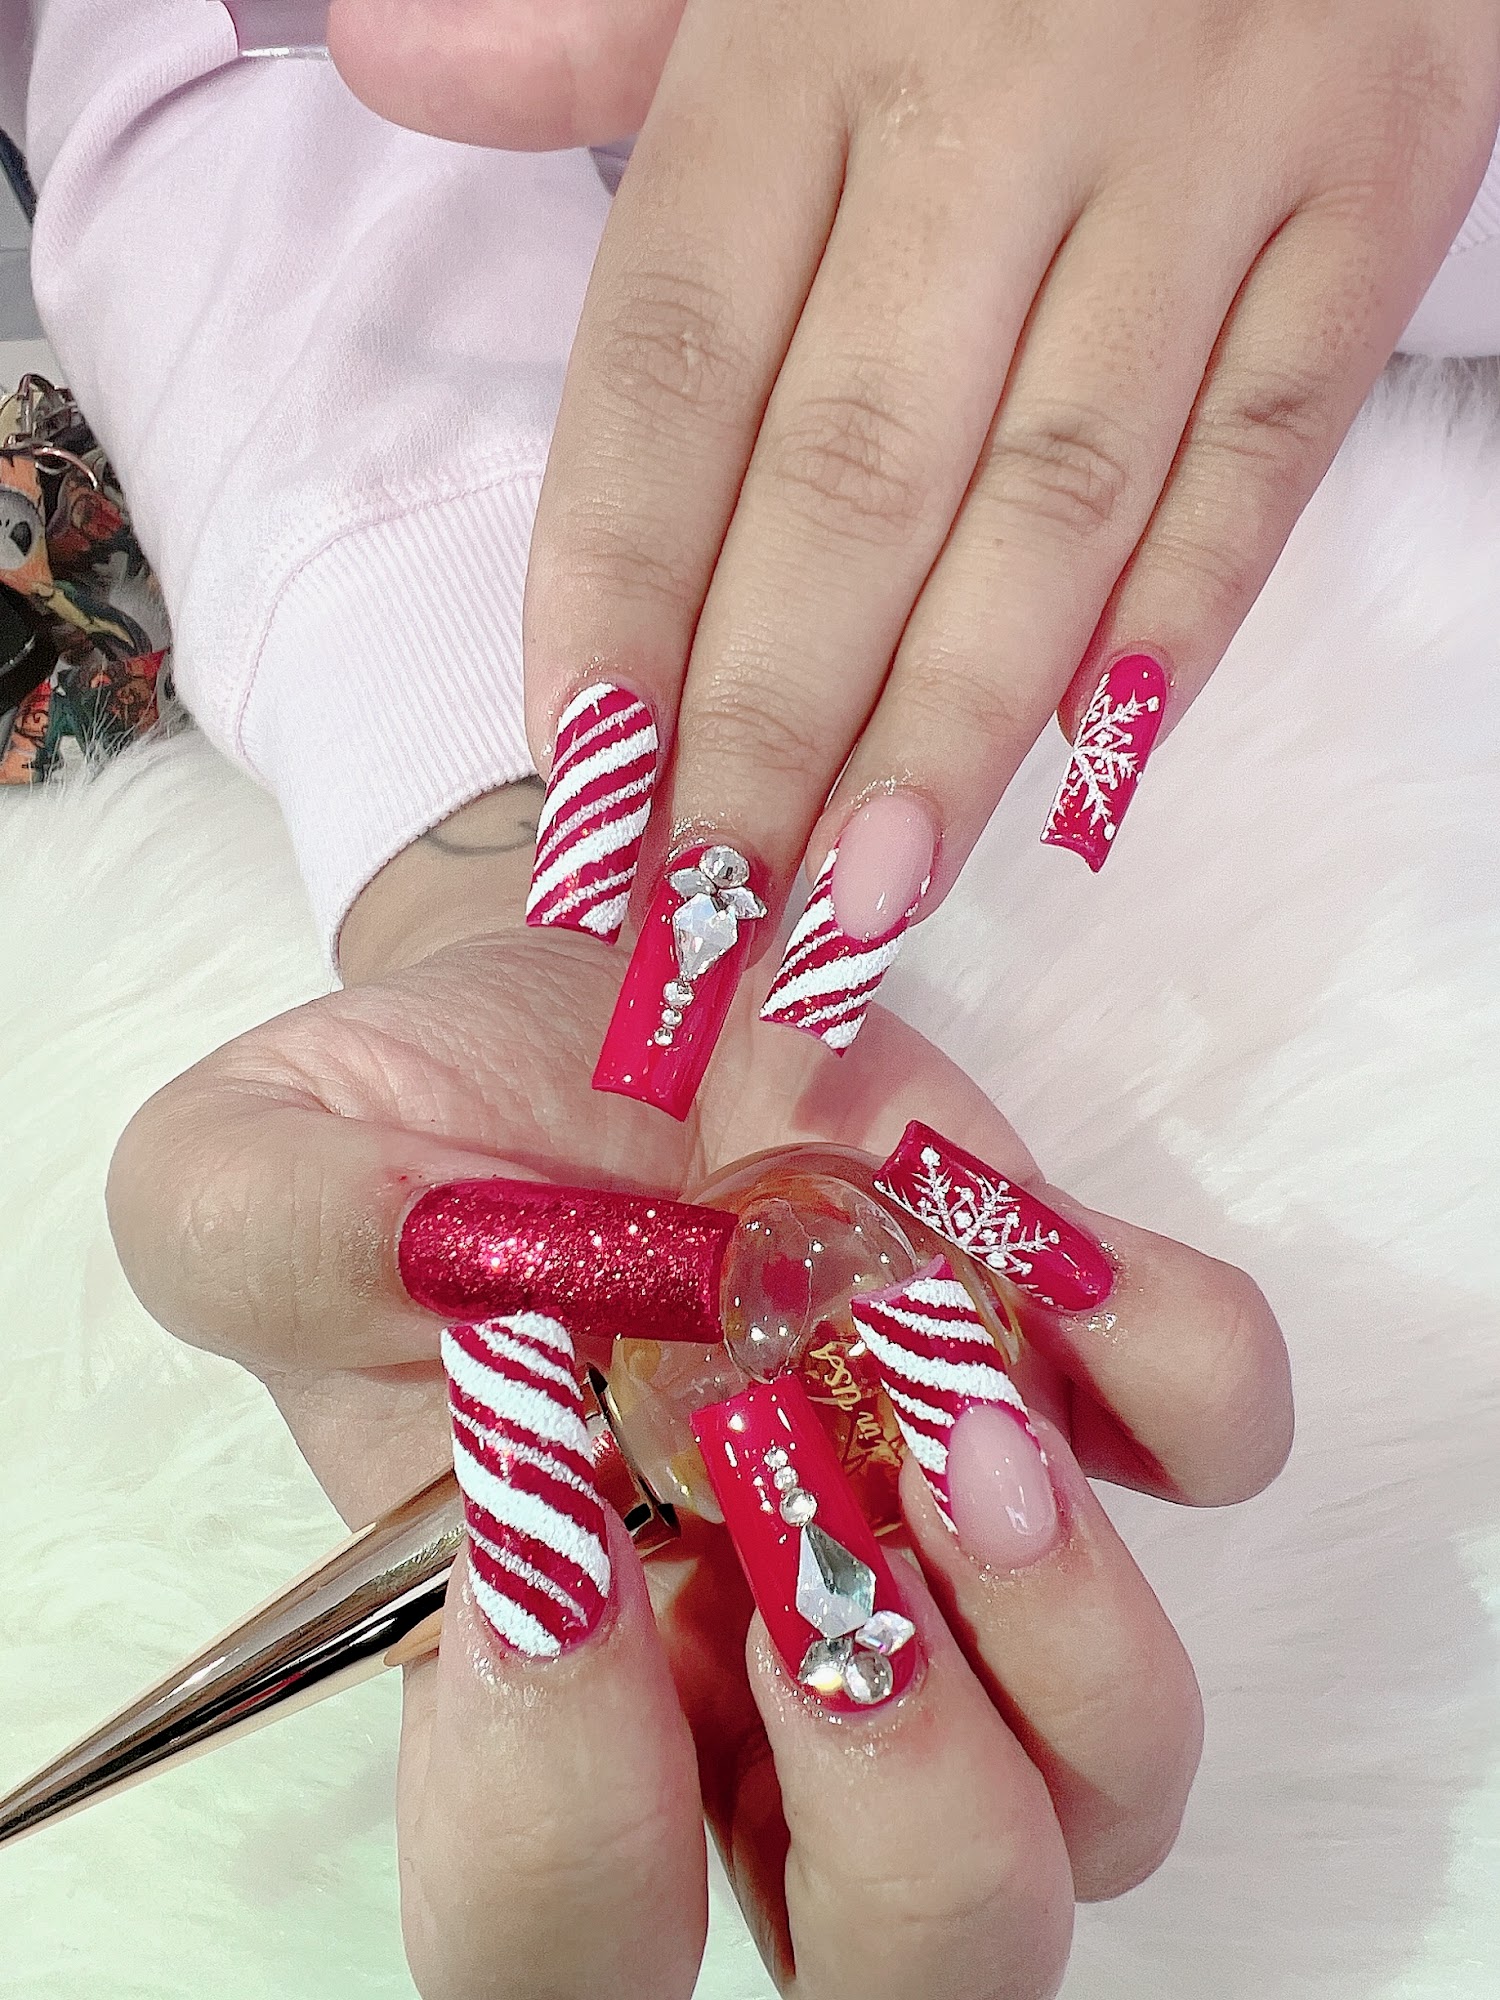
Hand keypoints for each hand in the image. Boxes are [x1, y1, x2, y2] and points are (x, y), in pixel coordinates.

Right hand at [107, 789, 1290, 1997]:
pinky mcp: (1068, 1364)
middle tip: (794, 1520)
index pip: (567, 1936)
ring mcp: (952, 1538)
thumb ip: (283, 1247)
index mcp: (551, 1695)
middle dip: (897, 1781)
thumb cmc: (402, 1134)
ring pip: (1123, 1769)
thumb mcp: (246, 1169)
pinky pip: (1217, 1443)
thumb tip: (474, 1304)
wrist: (557, 997)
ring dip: (1061, 1613)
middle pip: (932, 1945)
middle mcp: (775, 1675)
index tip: (558, 1528)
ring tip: (945, 1390)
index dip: (572, 1807)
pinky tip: (1031, 1258)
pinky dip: (1176, 1370)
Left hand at [491, 0, 1494, 986]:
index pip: (672, 368)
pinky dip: (1186, 616)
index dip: (618, 597)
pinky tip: (1091, 775)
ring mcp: (1205, 149)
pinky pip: (1269, 443)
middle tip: (708, 922)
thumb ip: (595, 29)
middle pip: (853, 478)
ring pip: (1057, 499)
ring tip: (865, 908)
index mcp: (810, 33)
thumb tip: (389, 60)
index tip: (581, 788)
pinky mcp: (1377, 184)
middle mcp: (1000, 97)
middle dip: (768, 728)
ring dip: (954, 731)